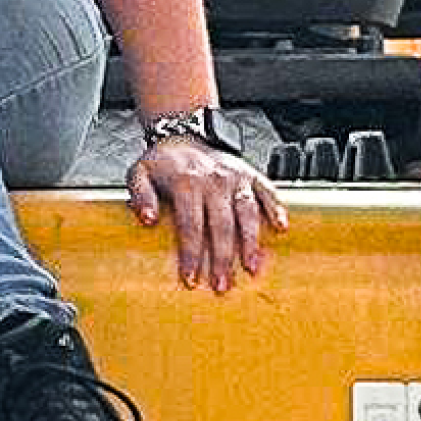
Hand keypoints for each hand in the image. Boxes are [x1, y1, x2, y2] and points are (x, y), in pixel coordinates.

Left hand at [128, 126, 280, 292]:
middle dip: (222, 259)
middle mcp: (214, 180)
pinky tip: (281, 228)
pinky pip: (267, 191)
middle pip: (221, 226)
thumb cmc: (162, 162)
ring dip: (250, 242)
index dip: (191, 254)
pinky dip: (276, 209)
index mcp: (187, 182)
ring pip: (246, 213)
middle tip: (222, 285)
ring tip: (251, 268)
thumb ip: (140, 196)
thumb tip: (148, 219)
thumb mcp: (138, 173)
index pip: (191, 225)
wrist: (183, 135)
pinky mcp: (250, 175)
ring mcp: (235, 178)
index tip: (191, 278)